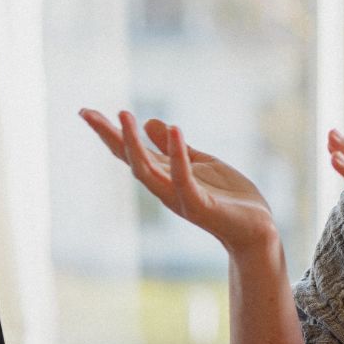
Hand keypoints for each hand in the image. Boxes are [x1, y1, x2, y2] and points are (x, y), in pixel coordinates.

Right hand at [80, 109, 278, 257]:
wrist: (257, 231)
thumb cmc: (230, 199)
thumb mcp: (201, 163)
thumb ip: (175, 147)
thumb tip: (149, 121)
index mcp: (165, 177)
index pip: (131, 153)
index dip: (109, 133)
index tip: (86, 112)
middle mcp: (166, 188)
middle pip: (130, 160)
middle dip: (109, 137)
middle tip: (87, 113)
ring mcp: (180, 198)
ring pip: (148, 171)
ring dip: (134, 144)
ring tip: (124, 115)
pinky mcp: (201, 205)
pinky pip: (184, 179)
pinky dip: (178, 155)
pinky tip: (175, 129)